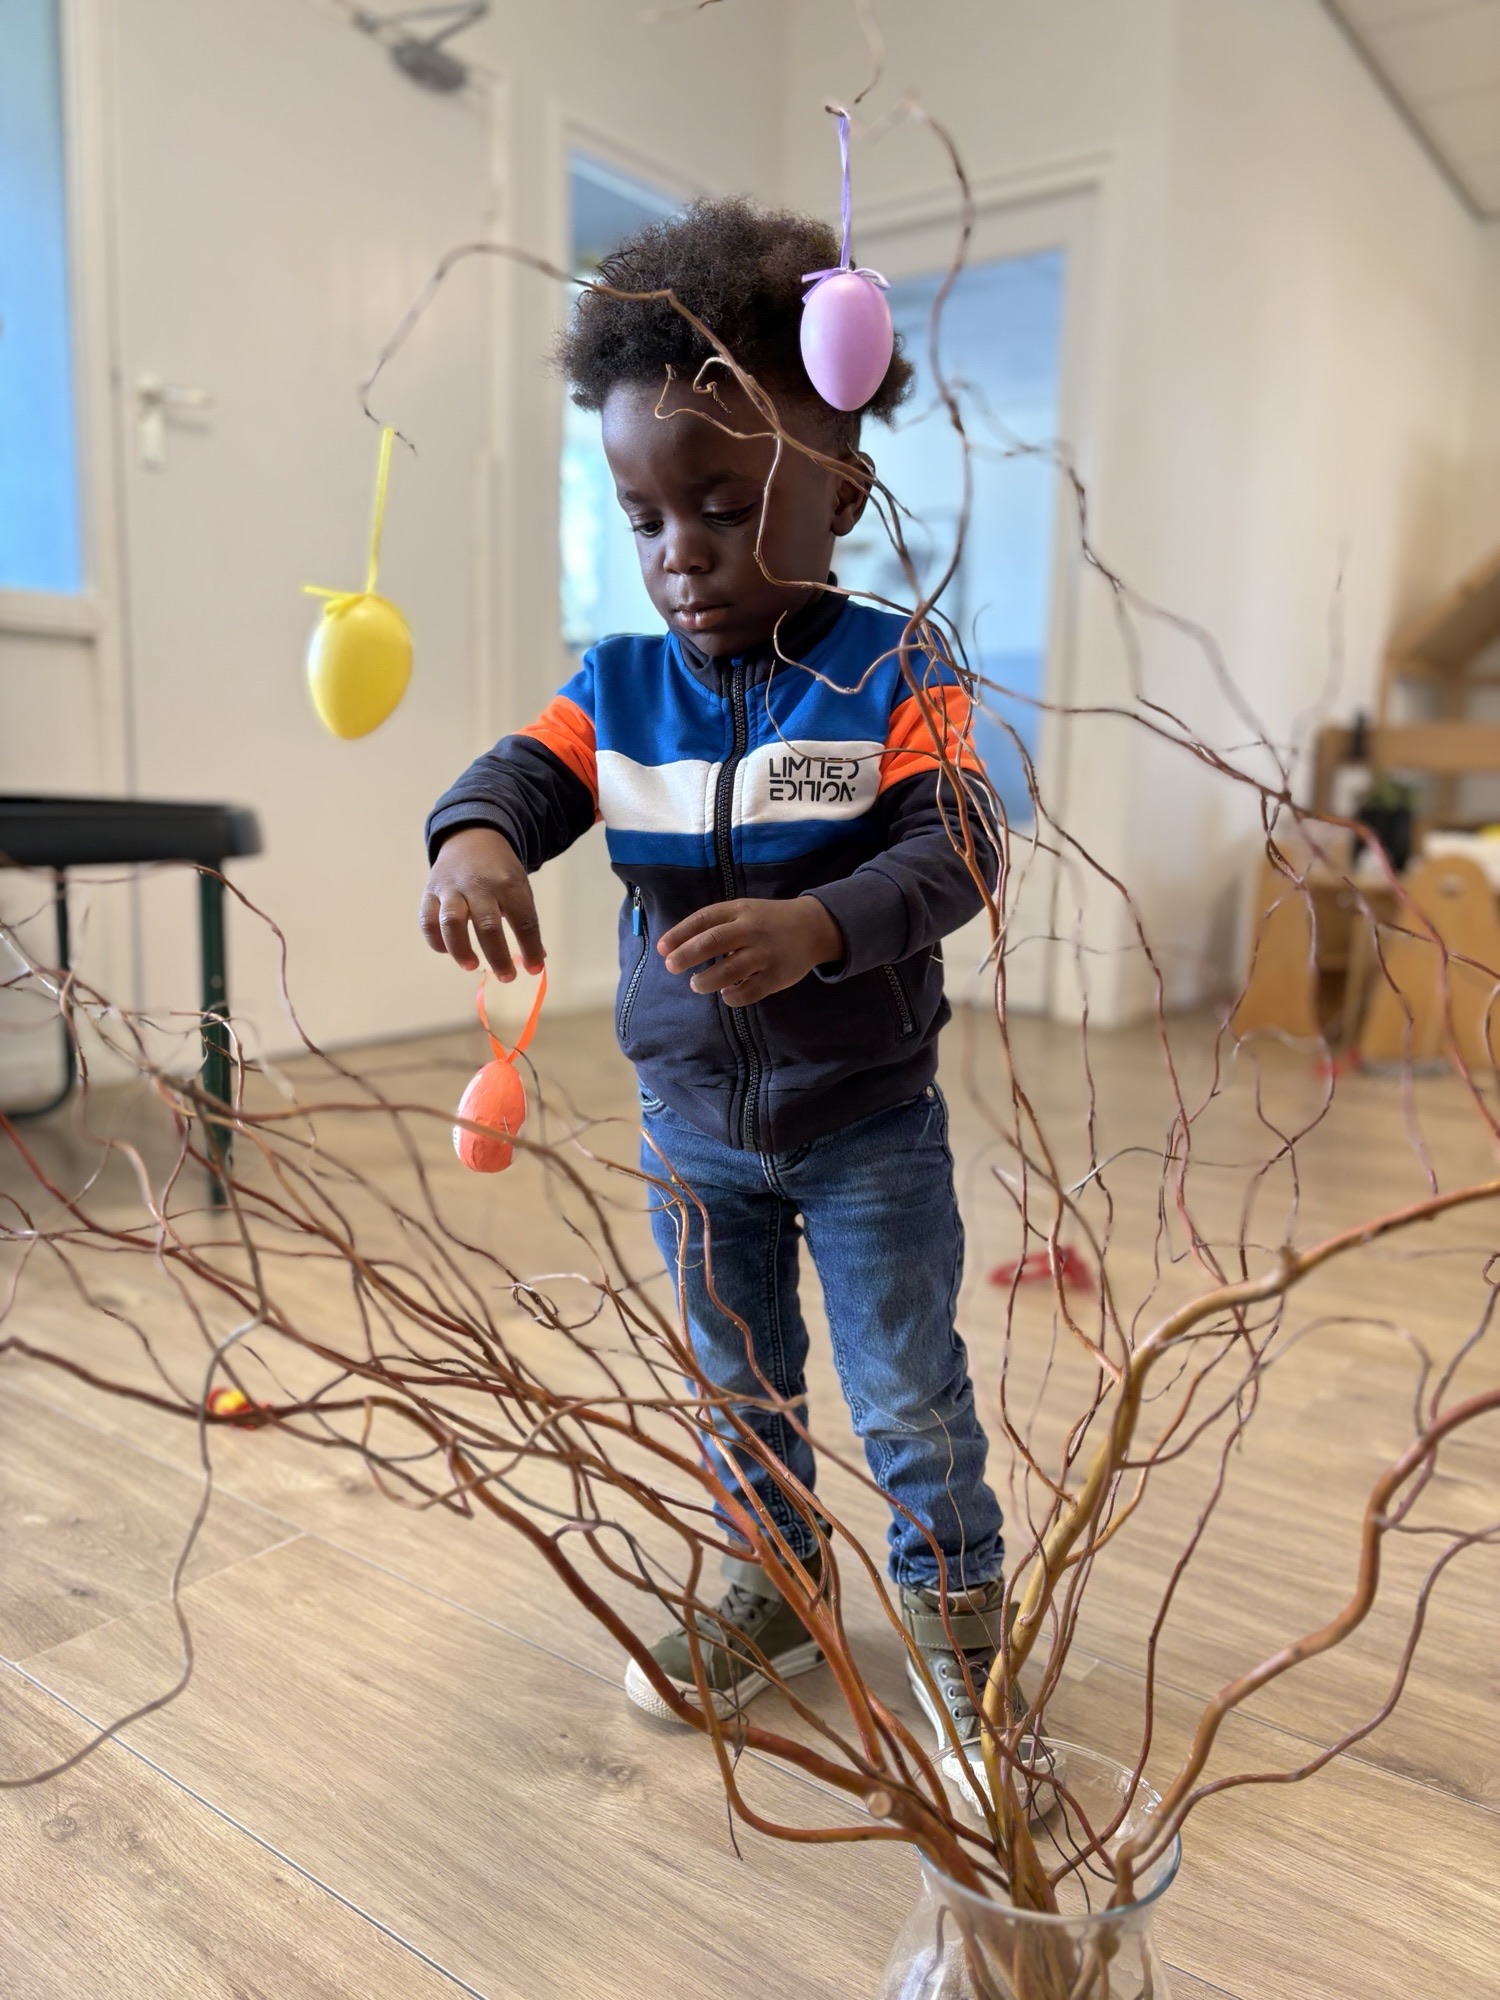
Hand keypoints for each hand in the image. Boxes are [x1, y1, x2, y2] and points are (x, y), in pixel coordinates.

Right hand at [418, 827, 543, 980]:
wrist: (472, 836)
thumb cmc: (499, 871)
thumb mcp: (519, 887)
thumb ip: (525, 921)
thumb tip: (537, 961)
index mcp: (509, 883)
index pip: (523, 919)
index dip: (530, 947)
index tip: (534, 969)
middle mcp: (479, 885)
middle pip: (487, 924)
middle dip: (498, 956)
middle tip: (507, 977)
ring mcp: (451, 887)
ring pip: (451, 921)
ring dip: (461, 949)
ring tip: (472, 966)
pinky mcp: (430, 891)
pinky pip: (427, 919)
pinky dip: (435, 940)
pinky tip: (447, 950)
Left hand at [657, 896, 843, 1006]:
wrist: (813, 927)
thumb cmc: (767, 921)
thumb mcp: (742, 911)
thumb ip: (714, 925)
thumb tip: (676, 948)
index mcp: (739, 911)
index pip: (703, 919)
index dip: (679, 934)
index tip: (662, 949)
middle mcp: (751, 930)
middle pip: (713, 941)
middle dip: (687, 955)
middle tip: (671, 966)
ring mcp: (766, 954)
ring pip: (730, 969)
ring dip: (707, 980)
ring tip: (696, 984)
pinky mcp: (777, 976)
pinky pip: (750, 991)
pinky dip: (733, 996)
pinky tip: (726, 994)